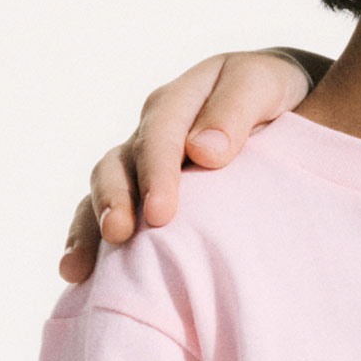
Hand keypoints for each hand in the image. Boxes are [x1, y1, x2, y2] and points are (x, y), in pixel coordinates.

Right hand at [58, 49, 325, 282]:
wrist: (281, 95)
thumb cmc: (271, 89)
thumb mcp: (262, 84)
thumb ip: (236, 110)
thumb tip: (204, 152)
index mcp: (178, 101)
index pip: (159, 135)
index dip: (156, 174)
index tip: (162, 214)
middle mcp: (151, 132)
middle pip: (119, 164)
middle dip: (115, 201)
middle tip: (119, 235)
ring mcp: (142, 161)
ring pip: (105, 190)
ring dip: (90, 226)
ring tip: (81, 267)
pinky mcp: (142, 189)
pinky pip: (106, 211)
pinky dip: (88, 239)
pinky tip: (80, 276)